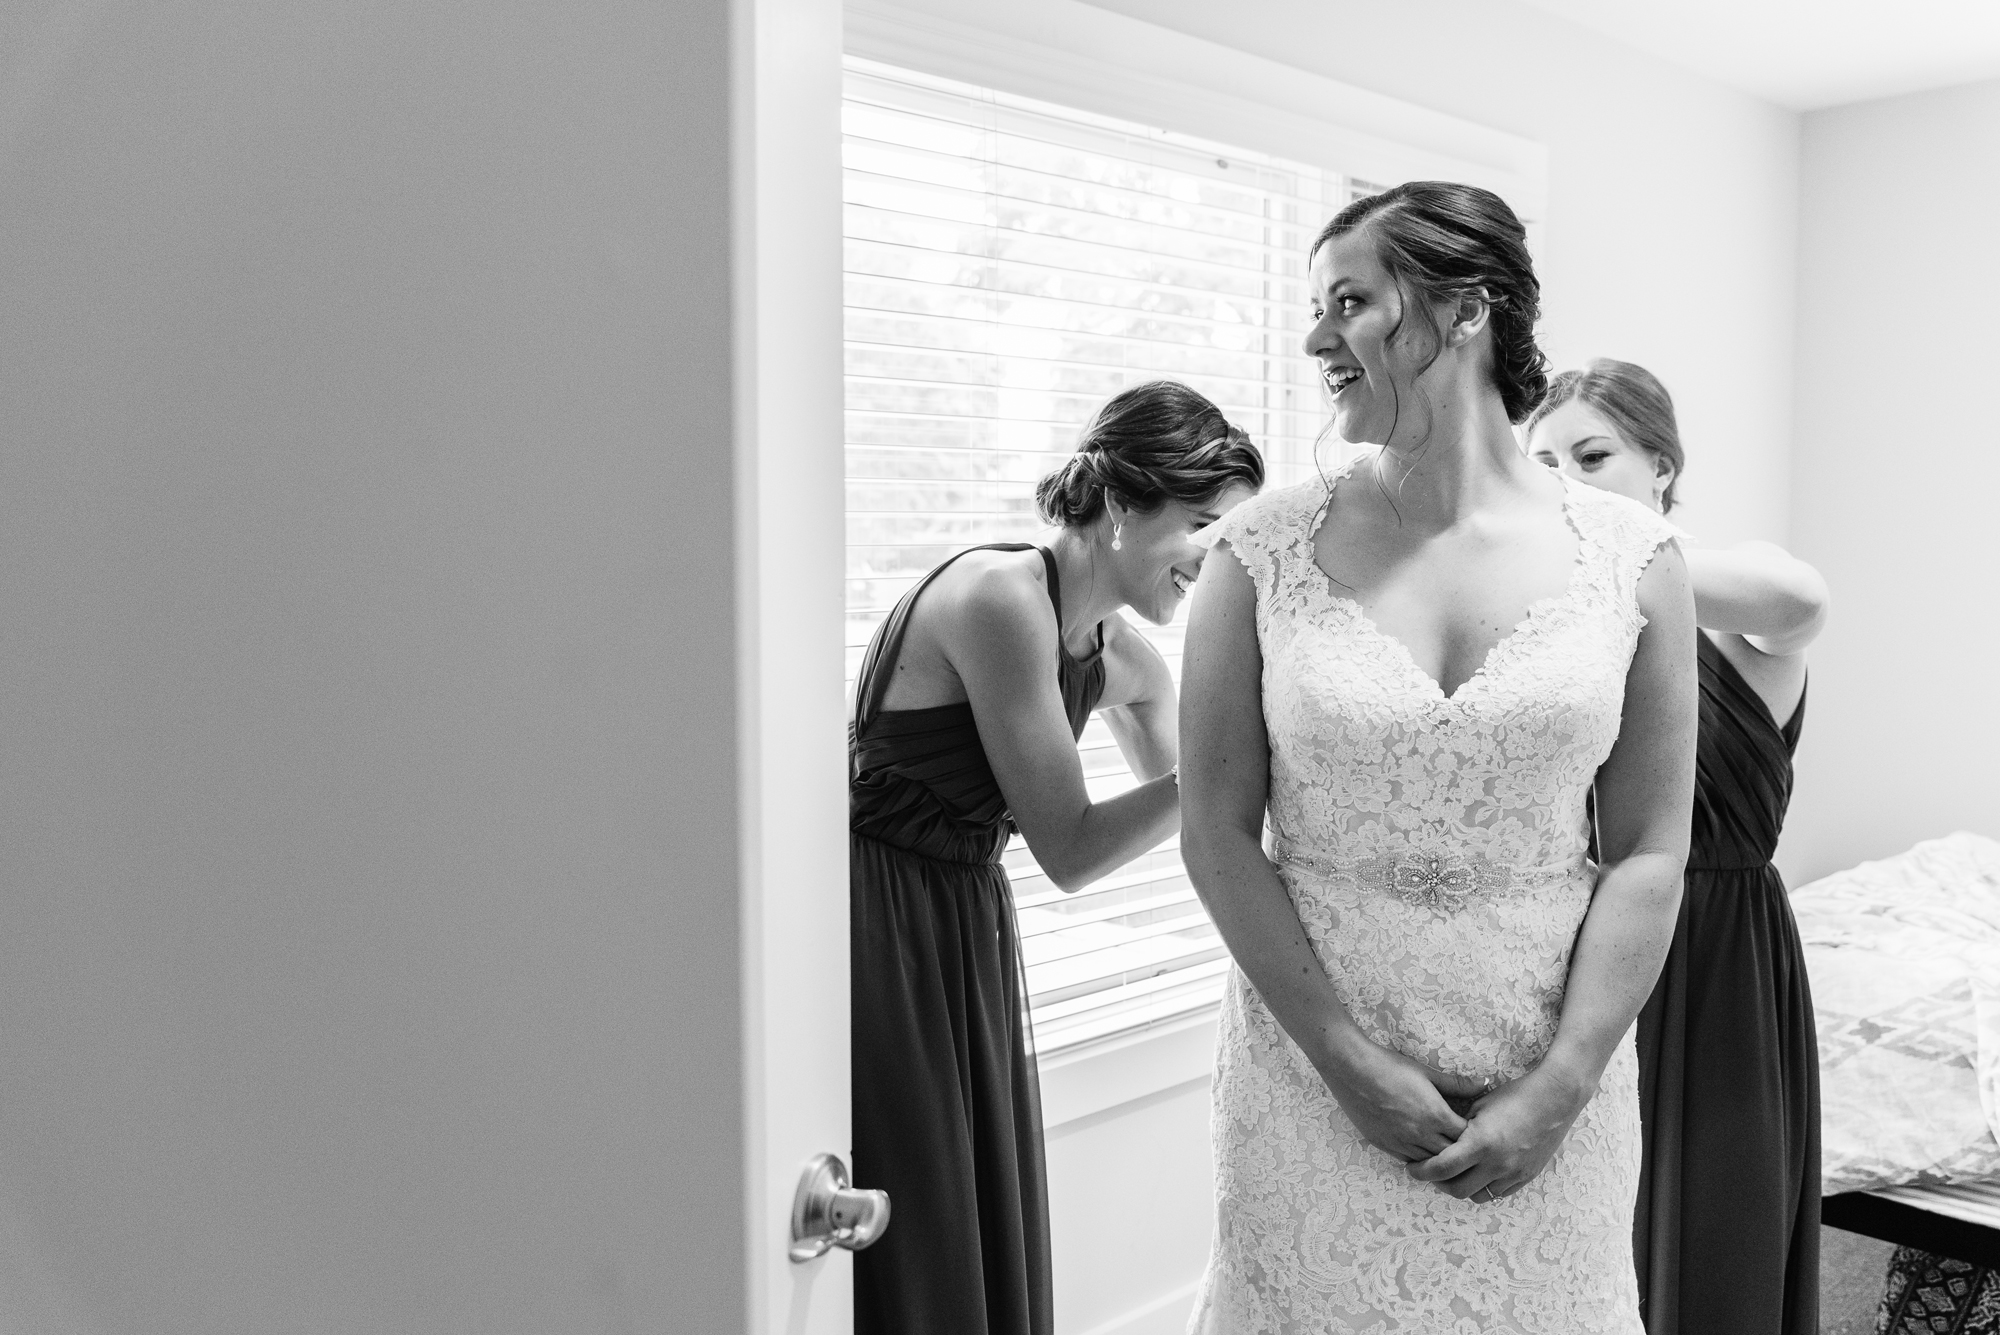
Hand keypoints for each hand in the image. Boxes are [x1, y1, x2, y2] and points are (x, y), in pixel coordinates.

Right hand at [1314, 1035, 1486, 1162]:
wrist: (1352, 1069)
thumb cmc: (1389, 1066)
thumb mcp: (1427, 1073)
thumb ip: (1457, 1083)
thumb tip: (1484, 1083)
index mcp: (1436, 1115)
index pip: (1466, 1139)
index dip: (1473, 1136)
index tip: (1474, 1130)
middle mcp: (1421, 1134)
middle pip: (1451, 1156)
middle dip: (1459, 1152)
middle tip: (1463, 1145)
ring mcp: (1401, 1143)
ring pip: (1430, 1163)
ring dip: (1438, 1158)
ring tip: (1444, 1150)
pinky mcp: (1384, 1145)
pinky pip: (1409, 1161)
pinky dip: (1419, 1158)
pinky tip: (1421, 1149)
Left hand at [1404, 1066, 1588, 1200]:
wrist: (1555, 1099)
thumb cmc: (1514, 1096)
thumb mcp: (1479, 1106)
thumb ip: (1458, 1126)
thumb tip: (1438, 1136)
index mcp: (1480, 1143)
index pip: (1441, 1168)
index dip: (1421, 1171)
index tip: (1412, 1168)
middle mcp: (1496, 1163)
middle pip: (1456, 1189)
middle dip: (1438, 1184)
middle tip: (1431, 1173)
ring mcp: (1513, 1173)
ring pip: (1477, 1196)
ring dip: (1462, 1187)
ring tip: (1454, 1174)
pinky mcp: (1526, 1177)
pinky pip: (1498, 1193)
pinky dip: (1484, 1187)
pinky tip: (1478, 1174)